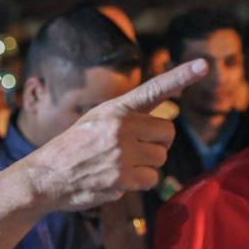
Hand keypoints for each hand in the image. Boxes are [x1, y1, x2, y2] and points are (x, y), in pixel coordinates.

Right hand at [26, 59, 206, 212]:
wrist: (45, 176)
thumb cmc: (74, 149)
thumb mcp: (96, 121)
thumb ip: (127, 118)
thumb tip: (164, 130)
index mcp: (116, 108)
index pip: (154, 89)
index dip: (181, 76)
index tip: (203, 65)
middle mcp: (121, 126)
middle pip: (168, 133)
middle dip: (157, 144)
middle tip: (134, 150)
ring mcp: (122, 151)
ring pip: (161, 158)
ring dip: (146, 166)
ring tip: (118, 165)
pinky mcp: (123, 176)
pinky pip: (151, 179)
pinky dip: (139, 183)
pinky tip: (116, 179)